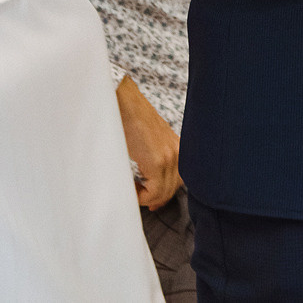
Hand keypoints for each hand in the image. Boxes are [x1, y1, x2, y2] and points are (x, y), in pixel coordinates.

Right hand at [116, 76, 181, 209]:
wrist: (124, 103)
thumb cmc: (129, 118)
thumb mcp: (148, 140)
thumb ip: (153, 157)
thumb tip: (148, 180)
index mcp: (177, 146)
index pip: (179, 180)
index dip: (164, 194)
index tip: (150, 199)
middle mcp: (177, 152)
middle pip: (172, 188)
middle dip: (155, 198)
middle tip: (139, 198)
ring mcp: (169, 157)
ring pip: (163, 192)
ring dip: (147, 196)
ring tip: (132, 189)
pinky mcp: (157, 161)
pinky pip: (154, 191)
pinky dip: (142, 195)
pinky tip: (131, 187)